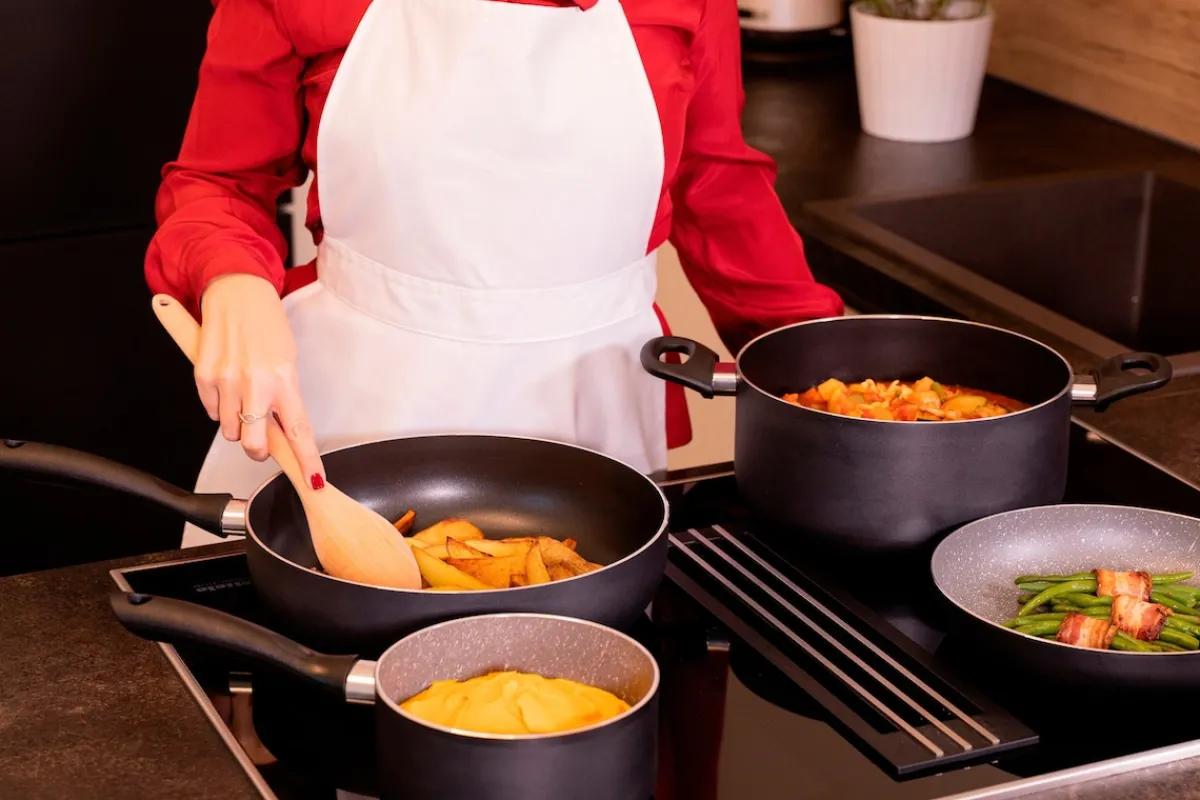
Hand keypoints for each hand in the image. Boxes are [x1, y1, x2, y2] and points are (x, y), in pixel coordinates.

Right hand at [196, 274, 324, 488]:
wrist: (238, 293)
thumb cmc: (267, 326)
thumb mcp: (288, 360)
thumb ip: (285, 397)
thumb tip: (282, 432)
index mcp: (284, 380)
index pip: (299, 431)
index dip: (307, 461)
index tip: (314, 482)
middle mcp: (255, 383)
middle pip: (253, 444)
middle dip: (257, 448)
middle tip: (261, 436)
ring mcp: (226, 380)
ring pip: (230, 430)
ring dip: (237, 422)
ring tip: (243, 393)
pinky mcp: (203, 375)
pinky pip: (211, 411)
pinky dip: (219, 405)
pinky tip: (226, 382)